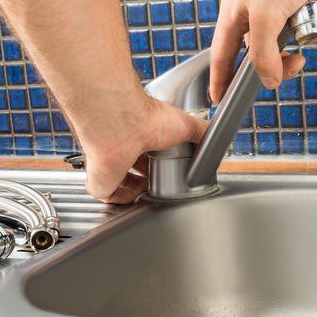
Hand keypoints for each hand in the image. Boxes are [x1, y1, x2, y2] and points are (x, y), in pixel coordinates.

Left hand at [80, 94, 207, 203]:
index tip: (166, 173)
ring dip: (134, 191)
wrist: (124, 123)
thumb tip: (217, 138)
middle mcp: (120, 147)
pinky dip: (120, 200)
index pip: (145, 153)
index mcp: (137, 134)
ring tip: (150, 196)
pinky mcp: (99, 179)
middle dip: (145, 180)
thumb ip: (201, 132)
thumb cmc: (147, 117)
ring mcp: (107, 163)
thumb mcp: (185, 125)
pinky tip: (134, 200)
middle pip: (131, 169)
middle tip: (160, 187)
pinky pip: (107, 195)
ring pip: (118, 182)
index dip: (155, 165)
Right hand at [210, 0, 316, 102]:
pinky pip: (314, 22)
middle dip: (284, 60)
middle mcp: (256, 12)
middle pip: (264, 55)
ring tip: (315, 14)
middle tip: (297, 63)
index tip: (220, 99)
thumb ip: (263, 55)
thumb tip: (269, 81)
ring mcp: (281, 6)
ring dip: (311, 31)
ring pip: (294, 41)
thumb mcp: (267, 16)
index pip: (223, 56)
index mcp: (235, 14)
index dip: (221, 79)